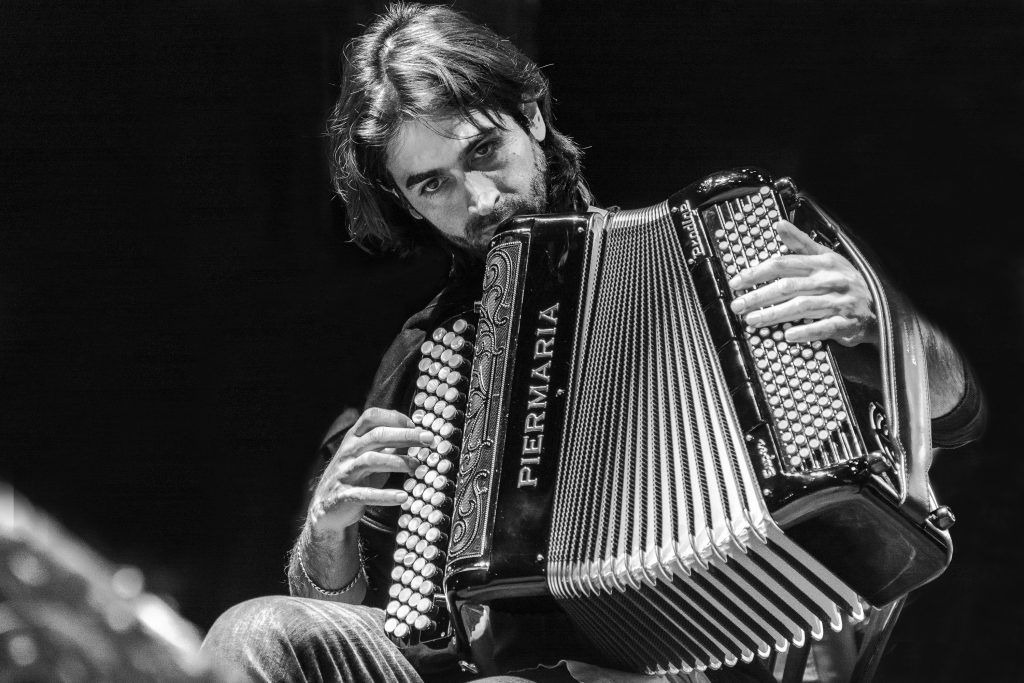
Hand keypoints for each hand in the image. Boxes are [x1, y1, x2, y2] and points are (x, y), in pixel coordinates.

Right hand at [309, 407, 433, 535]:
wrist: (327, 508)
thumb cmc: (356, 477)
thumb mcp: (371, 457)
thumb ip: (389, 445)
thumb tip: (417, 435)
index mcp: (354, 439)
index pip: (371, 417)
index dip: (394, 417)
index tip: (415, 425)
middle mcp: (348, 452)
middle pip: (376, 436)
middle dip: (405, 435)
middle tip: (428, 439)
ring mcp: (345, 472)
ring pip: (371, 460)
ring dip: (398, 462)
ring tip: (417, 466)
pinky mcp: (344, 495)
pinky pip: (365, 494)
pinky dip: (385, 496)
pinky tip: (403, 497)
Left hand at [727, 220, 877, 346]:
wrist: (878, 307)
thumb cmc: (844, 281)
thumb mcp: (825, 257)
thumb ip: (800, 243)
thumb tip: (779, 224)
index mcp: (821, 263)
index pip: (783, 264)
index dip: (757, 273)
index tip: (736, 282)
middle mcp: (829, 280)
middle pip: (788, 286)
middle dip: (759, 296)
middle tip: (737, 305)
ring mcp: (839, 301)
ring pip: (802, 306)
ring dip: (774, 314)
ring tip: (752, 320)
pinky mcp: (846, 322)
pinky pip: (824, 327)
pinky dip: (806, 331)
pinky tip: (788, 335)